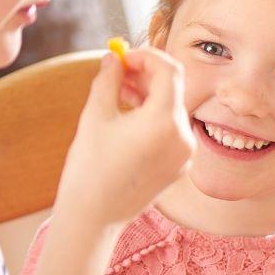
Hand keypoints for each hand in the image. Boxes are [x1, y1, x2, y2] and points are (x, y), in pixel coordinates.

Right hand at [55, 48, 194, 229]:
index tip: (123, 56)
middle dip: (146, 75)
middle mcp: (183, 136)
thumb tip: (113, 57)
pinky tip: (128, 121)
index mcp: (164, 121)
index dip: (146, 56)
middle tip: (118, 72)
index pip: (169, 70)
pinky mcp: (180, 166)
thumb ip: (108, 79)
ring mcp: (185, 154)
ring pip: (171, 110)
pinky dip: (153, 118)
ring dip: (148, 96)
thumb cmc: (89, 167)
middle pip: (173, 89)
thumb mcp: (95, 116)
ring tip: (118, 95)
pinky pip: (171, 131)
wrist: (93, 218)